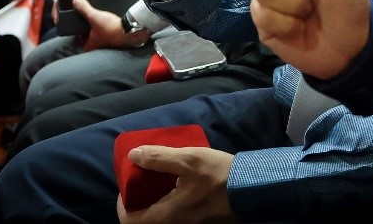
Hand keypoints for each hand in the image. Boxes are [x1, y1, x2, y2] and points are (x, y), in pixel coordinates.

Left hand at [72, 0, 145, 51]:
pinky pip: (109, 34)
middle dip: (90, 30)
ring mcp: (108, 46)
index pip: (80, 41)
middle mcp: (98, 48)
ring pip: (100, 37)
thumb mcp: (94, 16)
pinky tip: (110, 22)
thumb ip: (84, 8)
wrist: (131, 30)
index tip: (80, 26)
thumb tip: (75, 1)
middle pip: (90, 38)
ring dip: (100, 29)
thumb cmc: (110, 28)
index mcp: (90, 46)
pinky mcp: (117, 41)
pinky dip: (108, 29)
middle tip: (90, 21)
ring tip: (101, 20)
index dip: (79, 34)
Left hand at [116, 146, 235, 223]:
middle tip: (142, 179)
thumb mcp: (189, 159)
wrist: (251, 188)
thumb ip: (160, 158)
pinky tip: (177, 184)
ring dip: (153, 202)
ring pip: (160, 217)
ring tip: (159, 178)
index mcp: (166, 215)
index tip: (128, 184)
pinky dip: (168, 203)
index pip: (130, 220)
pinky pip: (174, 215)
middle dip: (138, 201)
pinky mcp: (197, 220)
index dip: (122, 204)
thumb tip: (133, 155)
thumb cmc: (218, 175)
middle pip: (144, 219)